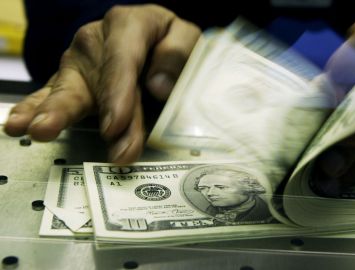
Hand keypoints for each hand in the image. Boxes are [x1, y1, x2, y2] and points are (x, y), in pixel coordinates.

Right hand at [3, 4, 200, 162]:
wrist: (149, 37)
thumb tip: (159, 85)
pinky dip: (34, 110)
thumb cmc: (167, 41)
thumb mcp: (185, 37)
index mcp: (129, 24)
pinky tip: (20, 124)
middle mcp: (96, 40)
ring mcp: (78, 61)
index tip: (118, 125)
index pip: (123, 58)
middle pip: (95, 78)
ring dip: (56, 112)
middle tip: (90, 134)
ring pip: (68, 89)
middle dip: (94, 109)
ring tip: (40, 130)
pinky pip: (49, 94)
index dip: (120, 92)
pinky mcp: (68, 79)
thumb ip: (178, 54)